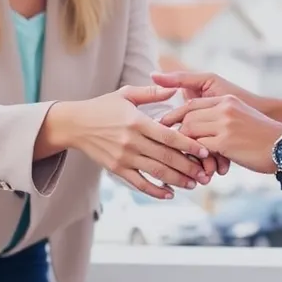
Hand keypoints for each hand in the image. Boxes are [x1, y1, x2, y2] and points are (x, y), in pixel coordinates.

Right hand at [57, 85, 212, 198]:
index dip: (188, 144)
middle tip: (206, 172)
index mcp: (137, 121)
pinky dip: (155, 191)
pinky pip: (139, 183)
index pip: (168, 135)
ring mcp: (124, 157)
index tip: (205, 150)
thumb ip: (152, 92)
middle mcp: (131, 141)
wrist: (75, 124)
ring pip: (156, 172)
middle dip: (189, 166)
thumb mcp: (126, 94)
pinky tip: (170, 194)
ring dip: (177, 180)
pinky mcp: (116, 169)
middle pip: (166, 157)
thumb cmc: (103, 107)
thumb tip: (175, 88)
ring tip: (193, 183)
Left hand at [158, 94, 281, 174]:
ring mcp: (224, 123)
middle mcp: (224, 108)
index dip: (175, 115)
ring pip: (190, 132)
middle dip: (174, 133)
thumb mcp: (242, 118)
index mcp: (226, 100)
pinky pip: (199, 148)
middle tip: (165, 146)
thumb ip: (222, 118)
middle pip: (187, 117)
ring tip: (179, 160)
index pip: (192, 104)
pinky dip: (195, 158)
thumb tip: (203, 129)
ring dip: (184, 147)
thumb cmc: (264, 137)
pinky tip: (195, 168)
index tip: (161, 125)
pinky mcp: (226, 141)